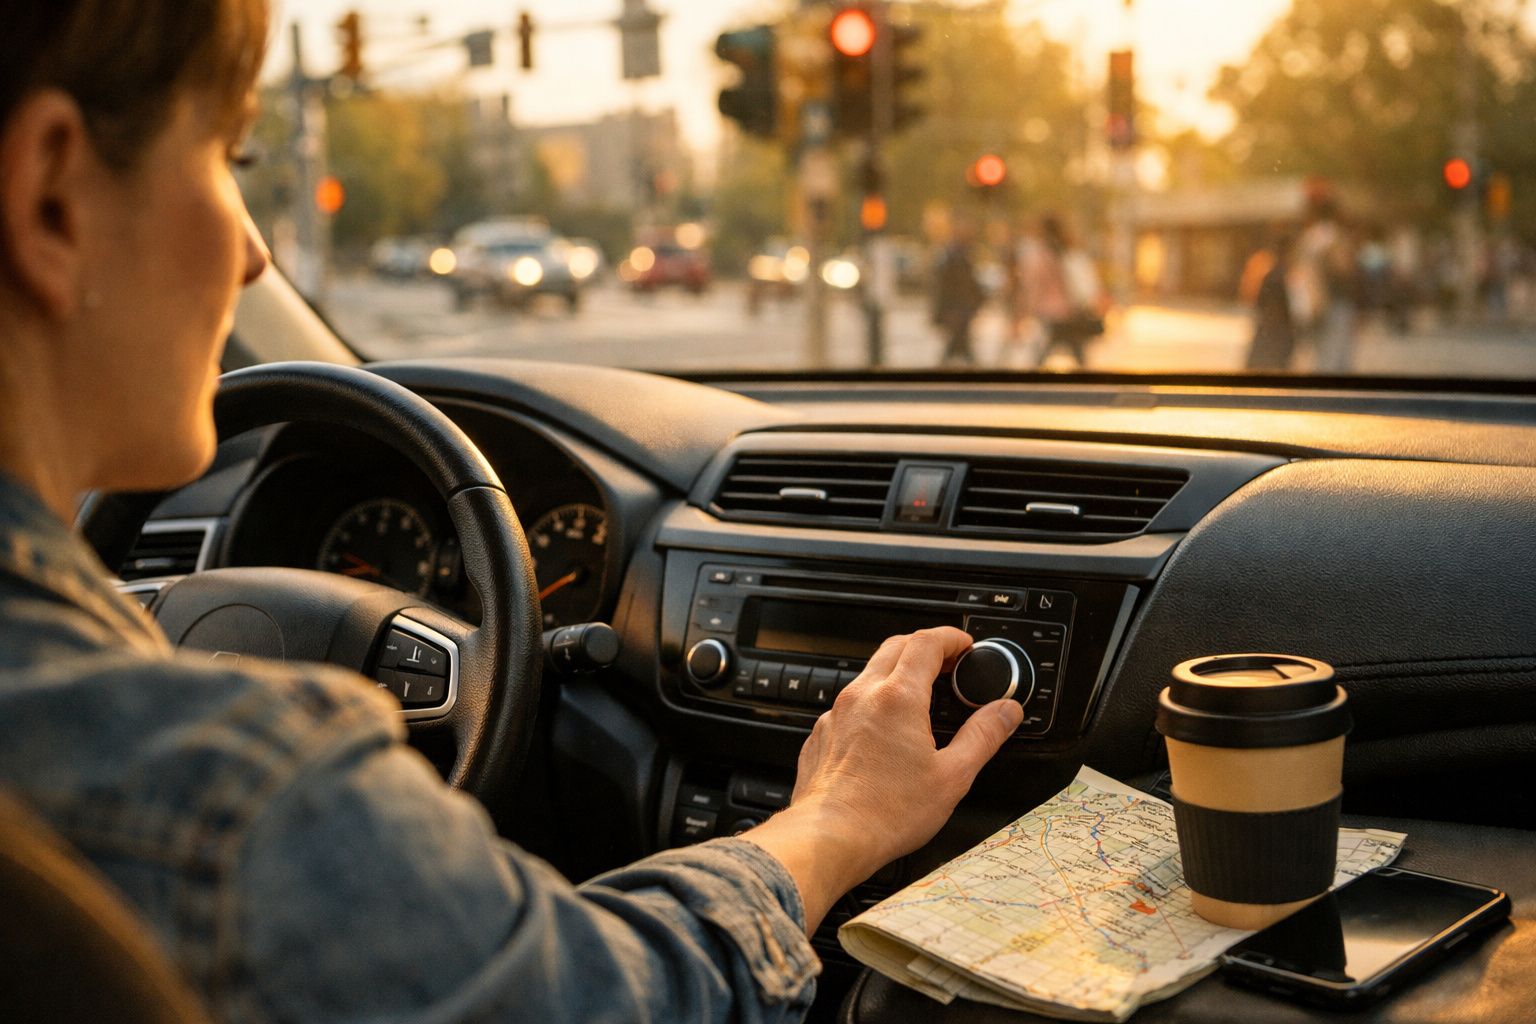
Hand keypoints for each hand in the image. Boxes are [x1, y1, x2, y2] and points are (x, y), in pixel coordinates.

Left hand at [745, 627, 1022, 932]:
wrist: (829, 838)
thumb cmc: (885, 814)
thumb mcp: (952, 776)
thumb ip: (983, 737)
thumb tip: (1005, 712)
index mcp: (897, 698)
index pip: (926, 642)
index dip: (951, 638)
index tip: (965, 646)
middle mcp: (862, 696)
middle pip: (895, 647)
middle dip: (925, 647)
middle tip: (948, 665)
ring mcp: (836, 714)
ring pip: (869, 674)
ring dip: (897, 674)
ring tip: (920, 698)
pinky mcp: (822, 735)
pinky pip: (849, 704)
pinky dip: (873, 703)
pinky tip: (885, 731)